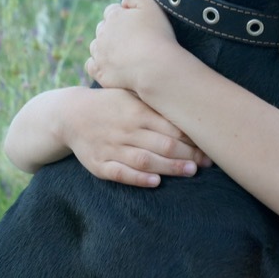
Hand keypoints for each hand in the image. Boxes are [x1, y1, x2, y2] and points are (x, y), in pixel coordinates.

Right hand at [63, 87, 211, 187]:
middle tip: (208, 162)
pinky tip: (155, 182)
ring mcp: (111, 148)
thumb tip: (190, 106)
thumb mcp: (131, 95)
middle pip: (162, 144)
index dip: (192, 136)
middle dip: (188, 154)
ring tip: (191, 171)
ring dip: (169, 167)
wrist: (69, 114)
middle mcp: (126, 129)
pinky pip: (120, 173)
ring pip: (145, 160)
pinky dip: (138, 178)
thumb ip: (156, 103)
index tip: (209, 143)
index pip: (170, 125)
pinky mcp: (99, 165)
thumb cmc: (111, 104)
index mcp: (137, 110)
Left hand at [85, 0, 180, 92]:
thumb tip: (123, 2)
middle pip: (103, 28)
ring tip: (124, 54)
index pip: (112, 11)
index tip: (137, 25)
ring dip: (105, 47)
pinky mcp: (100, 72)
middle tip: (133, 40)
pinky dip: (98, 63)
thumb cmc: (157, 35)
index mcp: (114, 16)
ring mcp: (99, 54)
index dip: (124, 16)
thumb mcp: (151, 5)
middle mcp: (102, 33)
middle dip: (114, 31)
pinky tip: (111, 65)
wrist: (156, 67)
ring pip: (96, 46)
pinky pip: (91, 65)